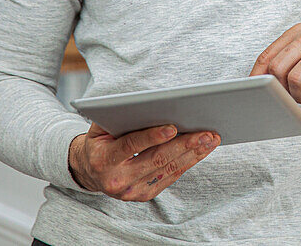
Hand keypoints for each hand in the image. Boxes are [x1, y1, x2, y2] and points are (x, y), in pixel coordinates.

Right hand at [68, 122, 218, 201]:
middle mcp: (117, 179)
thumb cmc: (101, 141)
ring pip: (168, 169)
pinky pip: (171, 177)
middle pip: (156, 159)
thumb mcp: (100, 127)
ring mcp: (132, 191)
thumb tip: (148, 104)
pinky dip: (188, 162)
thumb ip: (119, 117)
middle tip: (205, 132)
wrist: (90, 171)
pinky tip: (201, 150)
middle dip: (184, 144)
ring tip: (210, 139)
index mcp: (104, 159)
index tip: (173, 127)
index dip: (152, 136)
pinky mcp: (144, 195)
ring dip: (193, 153)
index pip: (131, 146)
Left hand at [249, 24, 300, 104]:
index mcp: (300, 31)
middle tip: (295, 97)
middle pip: (278, 69)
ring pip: (295, 79)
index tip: (257, 93)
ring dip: (299, 96)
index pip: (268, 56)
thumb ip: (284, 67)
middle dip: (282, 90)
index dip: (258, 78)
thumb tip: (256, 84)